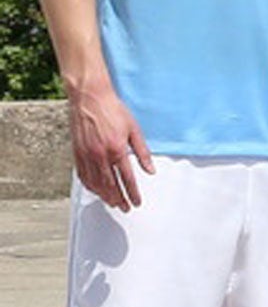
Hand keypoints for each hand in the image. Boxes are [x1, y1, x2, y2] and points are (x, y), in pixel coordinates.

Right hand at [68, 78, 152, 210]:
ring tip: (113, 203)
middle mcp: (100, 155)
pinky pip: (83, 175)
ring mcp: (87, 155)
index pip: (127, 179)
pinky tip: (96, 191)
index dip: (133, 193)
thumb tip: (151, 170)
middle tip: (126, 208)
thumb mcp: (134, 130)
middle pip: (111, 185)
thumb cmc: (113, 110)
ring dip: (105, 196)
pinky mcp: (77, 152)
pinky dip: (90, 186)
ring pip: (96, 183)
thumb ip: (143, 152)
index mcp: (117, 149)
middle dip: (119, 199)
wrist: (90, 98)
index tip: (137, 202)